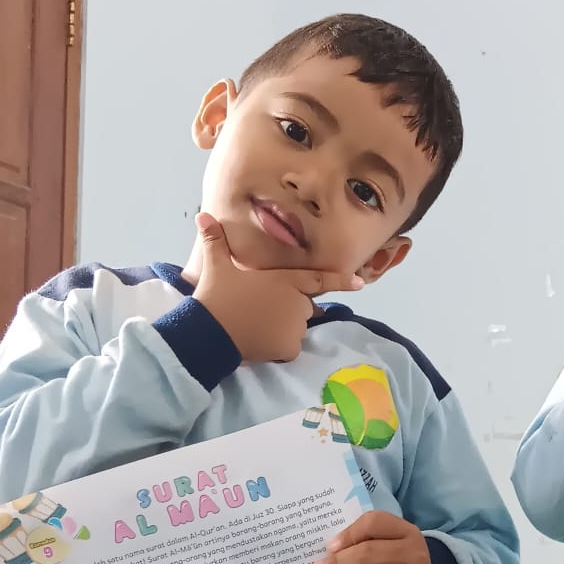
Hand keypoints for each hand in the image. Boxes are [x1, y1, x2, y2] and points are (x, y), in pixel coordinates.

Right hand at [192, 213, 363, 362]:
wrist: (210, 331)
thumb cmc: (217, 295)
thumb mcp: (217, 265)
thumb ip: (215, 241)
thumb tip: (202, 214)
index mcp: (285, 280)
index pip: (320, 279)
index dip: (341, 281)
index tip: (360, 283)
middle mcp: (297, 303)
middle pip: (304, 307)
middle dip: (290, 309)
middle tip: (262, 311)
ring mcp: (295, 327)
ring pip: (296, 328)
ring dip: (283, 328)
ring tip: (257, 326)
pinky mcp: (289, 348)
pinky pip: (289, 348)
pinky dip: (279, 348)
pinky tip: (260, 342)